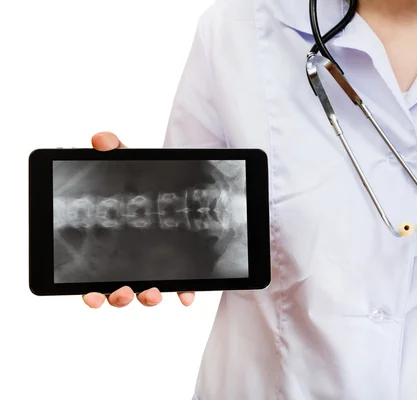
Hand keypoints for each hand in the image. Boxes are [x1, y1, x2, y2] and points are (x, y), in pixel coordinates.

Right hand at [82, 132, 195, 308]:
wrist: (182, 185)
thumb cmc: (147, 179)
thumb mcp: (131, 164)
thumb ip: (115, 151)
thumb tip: (101, 139)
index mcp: (112, 246)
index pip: (93, 278)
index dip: (90, 292)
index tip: (91, 294)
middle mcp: (132, 263)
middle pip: (120, 291)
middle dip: (119, 297)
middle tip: (123, 293)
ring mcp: (157, 267)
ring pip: (148, 293)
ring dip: (147, 298)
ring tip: (152, 293)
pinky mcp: (183, 268)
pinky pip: (183, 286)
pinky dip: (184, 292)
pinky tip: (187, 296)